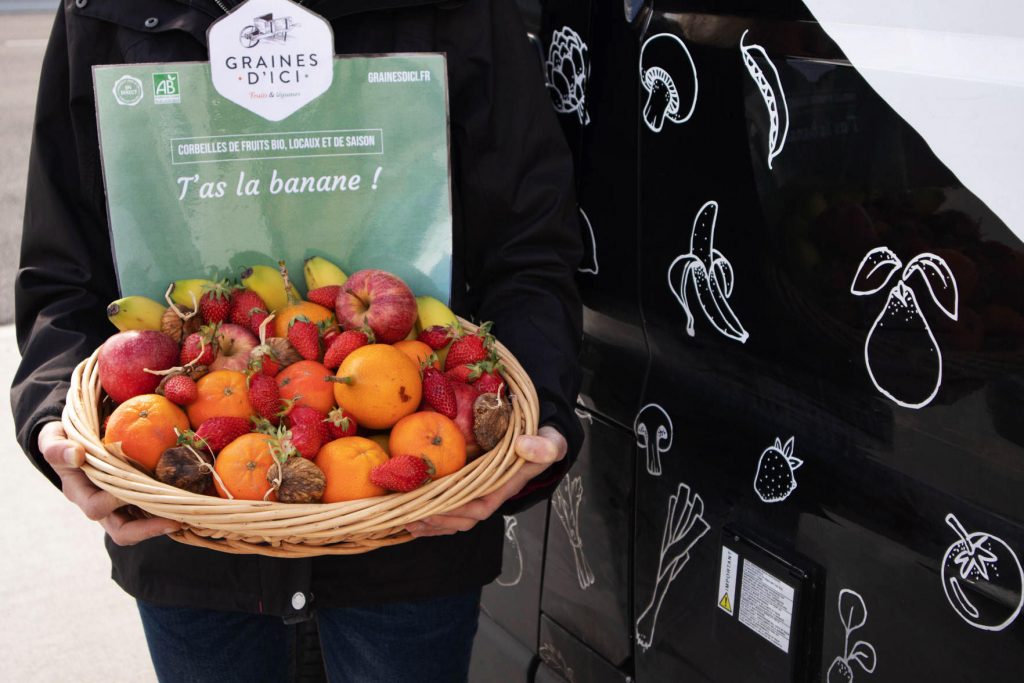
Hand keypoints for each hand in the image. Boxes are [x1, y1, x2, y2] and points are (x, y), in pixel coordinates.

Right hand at [38, 421, 179, 544]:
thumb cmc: (66, 441)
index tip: (133, 485)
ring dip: (165, 523)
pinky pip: (154, 512)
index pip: (96, 508)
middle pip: (123, 531)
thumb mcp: (53, 439)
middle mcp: (102, 505)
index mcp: (80, 493)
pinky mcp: (138, 500)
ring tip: (189, 516)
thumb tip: (75, 454)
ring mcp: (120, 507)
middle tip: (176, 518)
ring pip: (143, 527)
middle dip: (149, 528)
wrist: (78, 443)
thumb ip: (57, 446)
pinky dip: (171, 509)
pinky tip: (192, 502)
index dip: (114, 501)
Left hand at [406, 425, 566, 537]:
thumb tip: (524, 446)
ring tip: (407, 521)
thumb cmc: (545, 441)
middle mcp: (492, 494)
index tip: (437, 504)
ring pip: (456, 517)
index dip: (460, 508)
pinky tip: (413, 518)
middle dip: (440, 519)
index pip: (483, 505)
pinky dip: (433, 516)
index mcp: (506, 486)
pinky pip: (452, 509)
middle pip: (465, 517)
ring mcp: (481, 493)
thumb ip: (545, 446)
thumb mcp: (552, 441)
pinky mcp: (471, 488)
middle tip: (413, 515)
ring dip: (433, 522)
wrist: (542, 439)